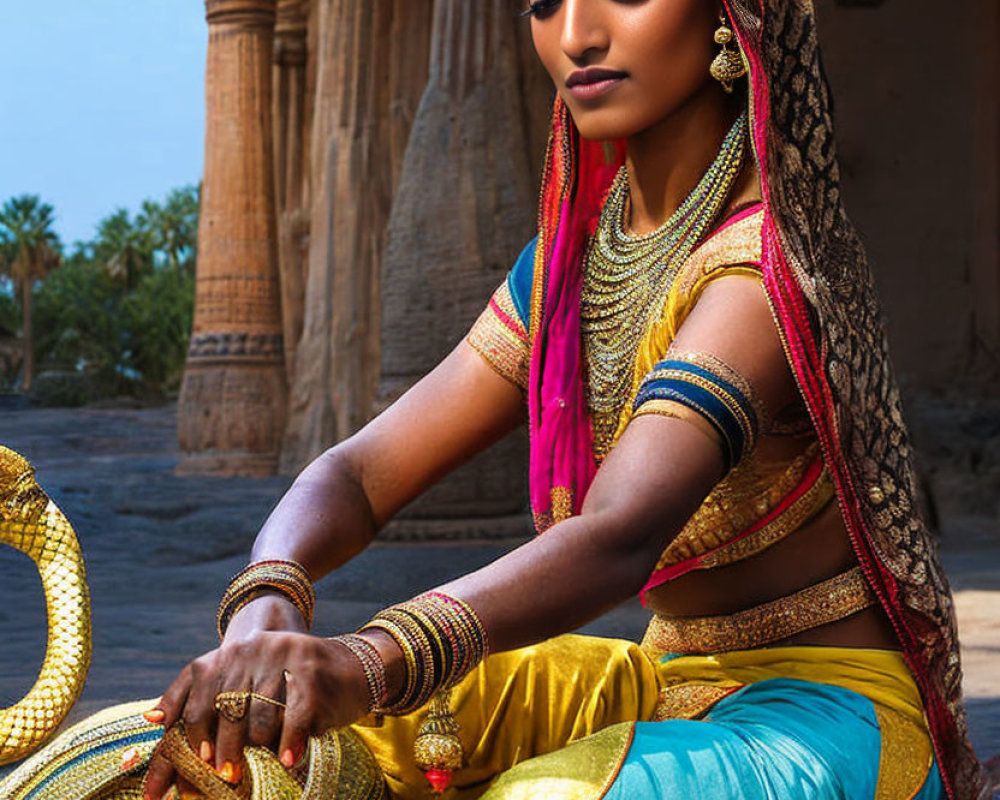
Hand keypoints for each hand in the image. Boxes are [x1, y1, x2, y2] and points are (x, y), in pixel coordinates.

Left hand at [141, 601, 369, 799]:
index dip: (187, 735)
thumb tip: (149, 720)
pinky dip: (288, 745)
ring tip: (257, 771)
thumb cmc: (288, 685)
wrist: (351, 667)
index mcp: (229, 652)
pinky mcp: (311, 673)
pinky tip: (286, 761)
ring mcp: (283, 658)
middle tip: (223, 778)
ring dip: (256, 751)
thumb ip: (200, 697)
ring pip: (257, 719)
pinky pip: (292, 720)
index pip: (195, 694)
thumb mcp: (244, 679)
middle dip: (220, 751)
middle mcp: (252, 649)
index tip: (195, 762)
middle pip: (223, 710)